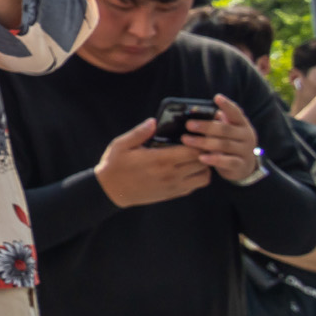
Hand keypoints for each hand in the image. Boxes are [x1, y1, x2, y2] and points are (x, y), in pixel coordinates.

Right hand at [94, 117, 210, 207]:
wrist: (111, 191)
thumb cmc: (115, 166)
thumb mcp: (122, 145)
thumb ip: (140, 133)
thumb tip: (154, 121)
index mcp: (160, 160)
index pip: (193, 152)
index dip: (198, 143)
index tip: (194, 136)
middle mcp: (171, 174)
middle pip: (203, 163)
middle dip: (204, 153)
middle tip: (198, 144)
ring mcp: (173, 186)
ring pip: (204, 177)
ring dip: (204, 166)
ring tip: (194, 157)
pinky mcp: (172, 194)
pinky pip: (195, 186)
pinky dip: (197, 177)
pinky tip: (187, 169)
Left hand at [186, 95, 265, 183]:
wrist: (244, 166)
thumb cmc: (229, 143)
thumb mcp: (226, 131)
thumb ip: (216, 122)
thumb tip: (193, 110)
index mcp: (242, 124)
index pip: (235, 112)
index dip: (227, 105)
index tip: (217, 97)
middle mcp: (247, 136)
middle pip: (225, 129)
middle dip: (205, 126)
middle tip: (188, 125)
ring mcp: (246, 151)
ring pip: (224, 145)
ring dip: (203, 142)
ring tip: (186, 140)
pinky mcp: (241, 165)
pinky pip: (227, 162)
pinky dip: (214, 159)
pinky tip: (201, 157)